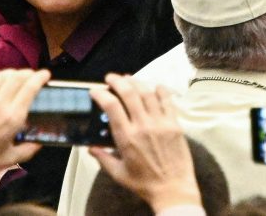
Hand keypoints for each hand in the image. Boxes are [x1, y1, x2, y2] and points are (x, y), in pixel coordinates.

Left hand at [0, 69, 49, 178]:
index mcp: (13, 117)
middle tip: (32, 75)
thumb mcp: (10, 158)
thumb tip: (40, 142)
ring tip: (15, 77)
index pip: (30, 88)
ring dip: (11, 74)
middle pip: (17, 77)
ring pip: (0, 76)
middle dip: (28, 72)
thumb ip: (29, 149)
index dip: (40, 77)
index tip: (45, 74)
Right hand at [89, 75, 200, 212]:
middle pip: (130, 94)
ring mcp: (161, 123)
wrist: (173, 188)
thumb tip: (89, 147)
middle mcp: (144, 126)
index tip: (96, 90)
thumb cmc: (144, 183)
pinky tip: (155, 86)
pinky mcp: (175, 124)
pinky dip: (161, 91)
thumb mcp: (118, 174)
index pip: (112, 107)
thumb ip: (102, 158)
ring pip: (148, 94)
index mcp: (127, 138)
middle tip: (111, 77)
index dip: (102, 94)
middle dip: (118, 81)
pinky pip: (168, 101)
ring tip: (128, 79)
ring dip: (137, 83)